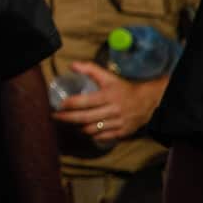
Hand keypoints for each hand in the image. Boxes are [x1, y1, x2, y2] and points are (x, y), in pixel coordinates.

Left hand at [52, 62, 168, 142]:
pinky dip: (91, 135)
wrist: (147, 101)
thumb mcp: (108, 76)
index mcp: (109, 96)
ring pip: (94, 129)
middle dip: (68, 118)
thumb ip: (89, 69)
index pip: (86, 101)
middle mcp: (114, 110)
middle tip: (55, 116)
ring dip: (78, 127)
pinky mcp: (123, 132)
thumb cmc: (122, 88)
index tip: (59, 105)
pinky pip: (103, 137)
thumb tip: (71, 65)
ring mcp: (119, 123)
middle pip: (87, 117)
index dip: (71, 104)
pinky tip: (83, 130)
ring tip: (68, 123)